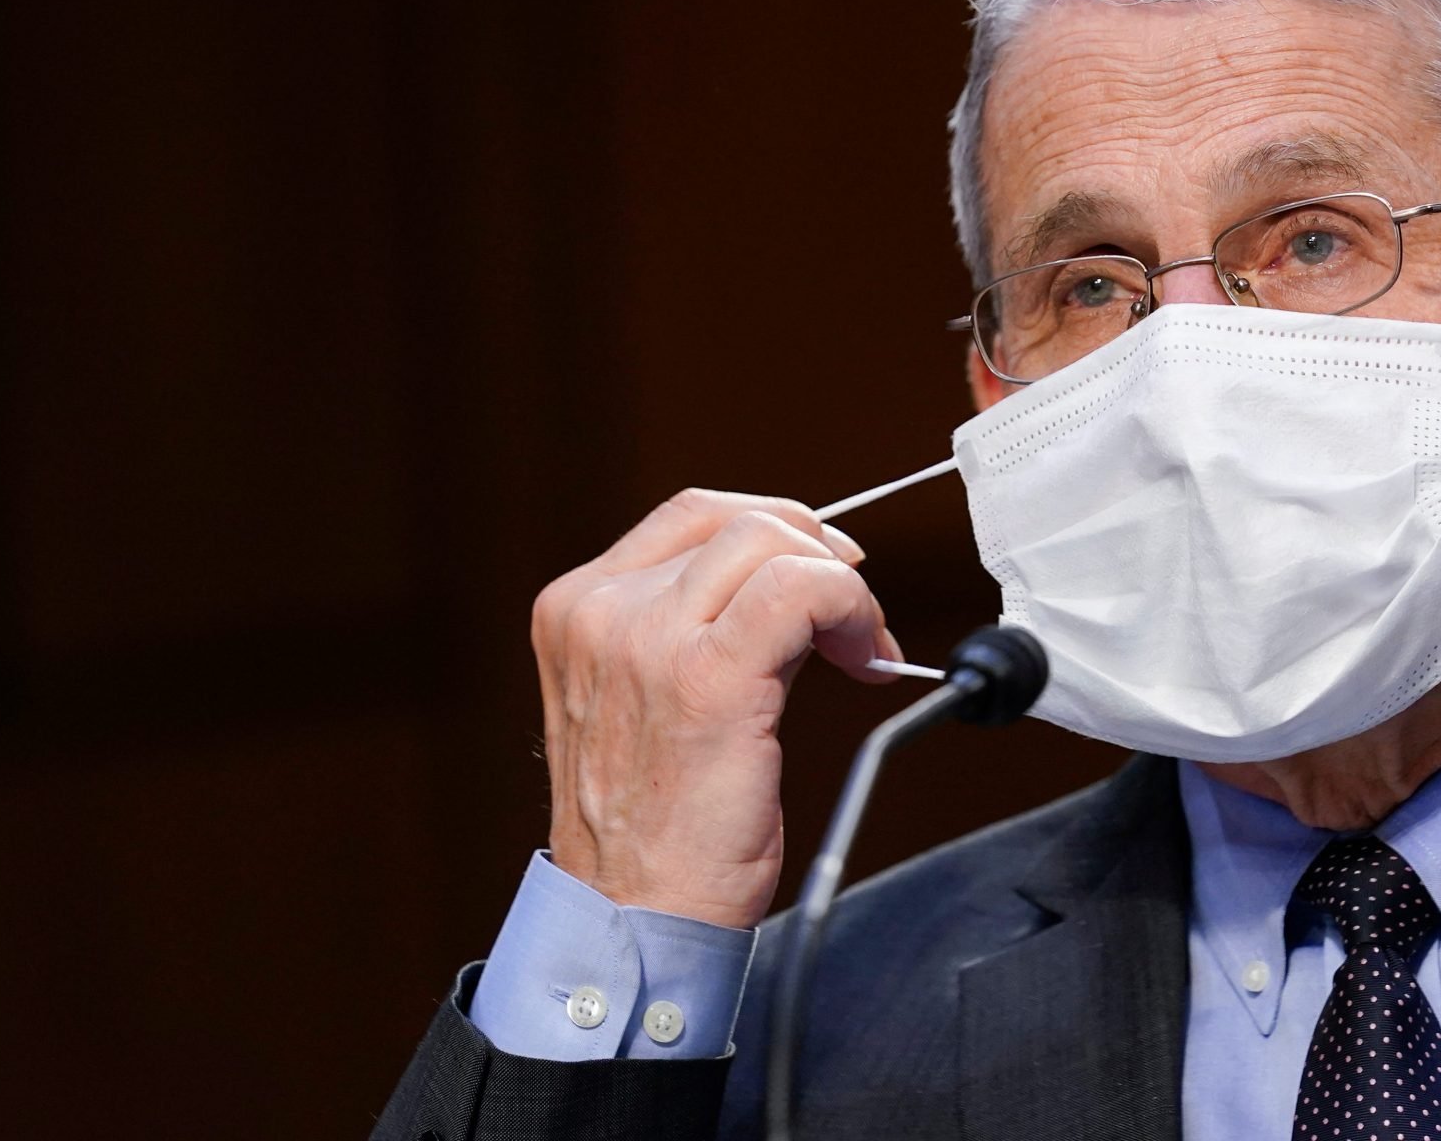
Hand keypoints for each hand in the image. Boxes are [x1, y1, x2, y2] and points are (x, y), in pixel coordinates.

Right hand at [531, 489, 899, 927]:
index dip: (774, 530)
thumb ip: (687, 628)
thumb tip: (786, 578)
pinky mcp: (707, 677)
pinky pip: (803, 588)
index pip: (691, 518)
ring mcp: (647, 640)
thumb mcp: (642, 699)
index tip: (820, 566)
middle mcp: (600, 614)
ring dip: (839, 584)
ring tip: (859, 646)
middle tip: (852, 608)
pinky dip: (851, 607)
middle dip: (814, 550)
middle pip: (735, 520)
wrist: (633, 921)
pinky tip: (865, 658)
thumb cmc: (649, 831)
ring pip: (772, 542)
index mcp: (575, 612)